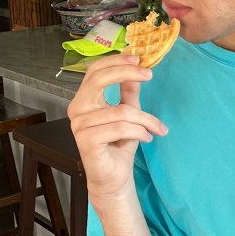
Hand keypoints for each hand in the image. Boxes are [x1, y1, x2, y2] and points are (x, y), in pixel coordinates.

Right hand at [67, 54, 167, 199]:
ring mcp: (79, 125)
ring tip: (157, 128)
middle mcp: (77, 109)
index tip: (138, 58)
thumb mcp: (129, 112)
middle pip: (99, 79)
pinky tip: (147, 137)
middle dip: (127, 72)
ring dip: (146, 119)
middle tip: (149, 75)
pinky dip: (139, 131)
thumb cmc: (119, 144)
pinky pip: (120, 128)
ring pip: (121, 110)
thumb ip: (128, 90)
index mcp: (85, 99)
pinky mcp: (86, 140)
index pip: (94, 70)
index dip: (116, 60)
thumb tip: (135, 66)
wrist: (114, 176)